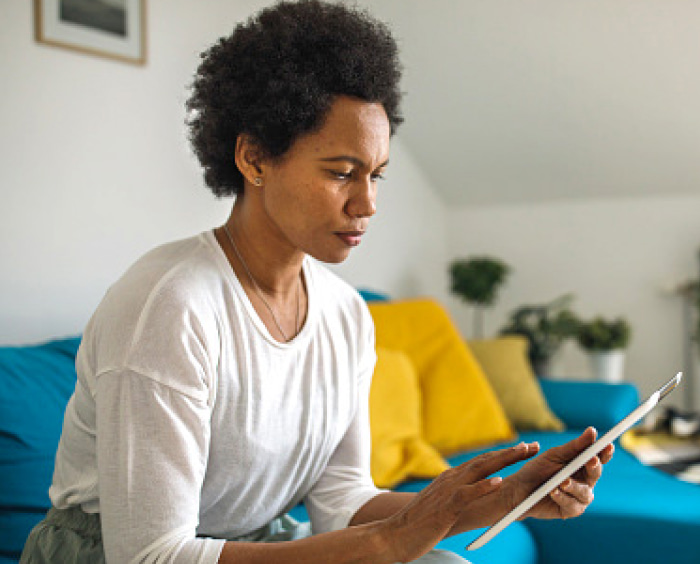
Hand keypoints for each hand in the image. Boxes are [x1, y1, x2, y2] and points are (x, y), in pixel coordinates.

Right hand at [381, 444, 536, 562]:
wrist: (394, 535)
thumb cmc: (418, 524)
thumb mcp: (441, 505)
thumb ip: (455, 496)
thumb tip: (471, 494)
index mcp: (450, 478)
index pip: (481, 461)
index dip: (503, 454)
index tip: (523, 449)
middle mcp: (450, 478)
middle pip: (485, 460)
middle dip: (510, 453)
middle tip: (532, 446)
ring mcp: (448, 491)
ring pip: (479, 469)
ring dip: (503, 460)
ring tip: (522, 452)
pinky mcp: (446, 507)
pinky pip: (468, 494)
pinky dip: (484, 486)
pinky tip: (499, 481)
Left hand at [510, 427, 614, 520]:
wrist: (519, 489)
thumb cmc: (537, 469)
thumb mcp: (554, 455)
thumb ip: (575, 446)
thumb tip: (593, 431)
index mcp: (582, 465)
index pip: (598, 458)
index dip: (605, 452)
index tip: (608, 445)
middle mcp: (584, 481)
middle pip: (595, 474)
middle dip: (593, 466)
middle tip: (591, 460)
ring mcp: (579, 497)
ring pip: (585, 492)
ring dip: (574, 486)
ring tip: (562, 482)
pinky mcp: (570, 510)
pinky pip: (572, 505)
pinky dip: (562, 497)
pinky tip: (553, 492)